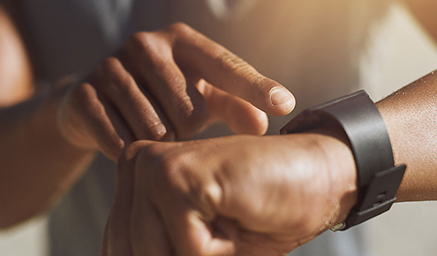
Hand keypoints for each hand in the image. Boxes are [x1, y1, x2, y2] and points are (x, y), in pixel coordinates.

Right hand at [57, 23, 295, 158]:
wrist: (94, 102)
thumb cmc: (163, 96)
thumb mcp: (202, 96)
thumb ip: (235, 105)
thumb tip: (263, 125)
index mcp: (183, 42)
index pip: (226, 68)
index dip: (256, 88)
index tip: (284, 105)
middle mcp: (146, 45)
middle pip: (189, 114)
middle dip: (186, 132)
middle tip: (173, 125)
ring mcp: (111, 66)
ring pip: (155, 130)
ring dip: (158, 144)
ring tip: (150, 131)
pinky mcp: (83, 94)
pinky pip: (121, 141)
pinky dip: (129, 150)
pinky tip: (125, 138)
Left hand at [101, 133, 356, 255]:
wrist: (319, 179)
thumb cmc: (261, 215)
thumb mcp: (197, 248)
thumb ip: (154, 253)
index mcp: (134, 178)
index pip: (117, 250)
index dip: (165, 255)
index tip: (205, 234)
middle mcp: (136, 164)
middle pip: (132, 254)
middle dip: (188, 253)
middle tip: (222, 225)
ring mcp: (155, 166)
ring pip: (153, 255)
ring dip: (203, 253)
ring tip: (229, 220)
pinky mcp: (180, 175)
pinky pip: (188, 249)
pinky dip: (220, 249)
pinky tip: (237, 211)